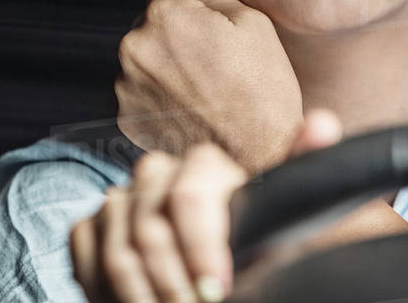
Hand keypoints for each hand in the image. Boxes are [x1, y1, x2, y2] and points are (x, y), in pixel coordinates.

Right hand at [70, 110, 407, 302]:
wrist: (219, 277)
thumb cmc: (256, 249)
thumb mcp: (285, 218)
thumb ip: (301, 170)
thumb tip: (324, 122)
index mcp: (204, 168)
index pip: (188, 196)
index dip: (200, 246)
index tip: (217, 289)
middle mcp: (157, 174)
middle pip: (148, 228)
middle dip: (171, 284)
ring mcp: (120, 200)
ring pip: (117, 248)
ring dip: (139, 295)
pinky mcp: (92, 227)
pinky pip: (84, 251)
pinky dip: (103, 289)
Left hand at [115, 0, 302, 175]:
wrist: (256, 157)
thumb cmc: (261, 92)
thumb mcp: (253, 24)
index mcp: (165, 16)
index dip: (190, 0)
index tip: (208, 21)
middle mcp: (136, 47)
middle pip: (151, 21)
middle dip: (175, 31)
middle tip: (212, 58)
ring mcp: (128, 84)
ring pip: (145, 56)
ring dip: (165, 63)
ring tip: (202, 86)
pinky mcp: (127, 116)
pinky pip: (140, 89)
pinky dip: (159, 93)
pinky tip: (189, 105)